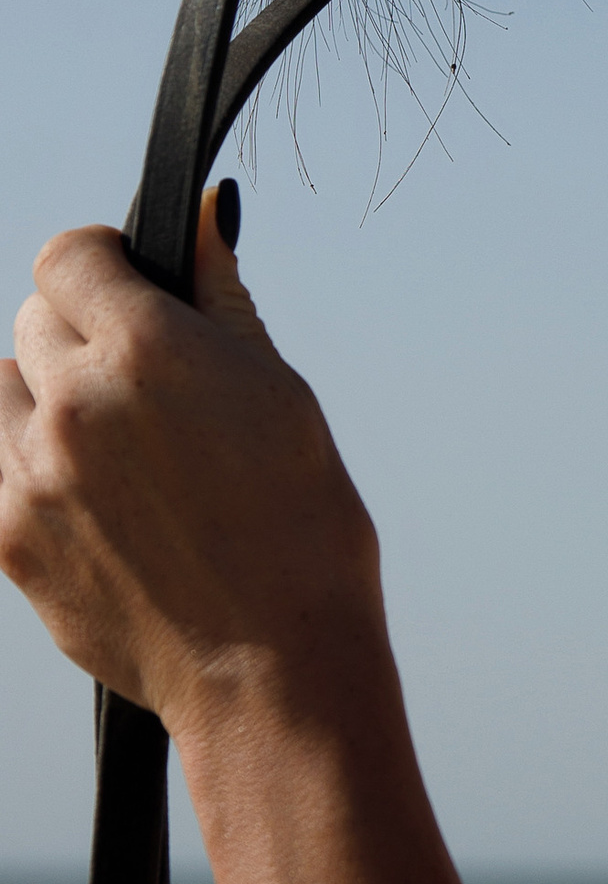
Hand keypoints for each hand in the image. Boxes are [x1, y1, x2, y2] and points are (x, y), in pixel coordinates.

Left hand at [0, 191, 476, 883]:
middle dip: (80, 334)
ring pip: (3, 396)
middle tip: (144, 383)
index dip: (100, 263)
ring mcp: (28, 478)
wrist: (273, 667)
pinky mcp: (8, 542)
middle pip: (31, 322)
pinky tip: (105, 507)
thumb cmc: (302, 527)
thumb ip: (222, 297)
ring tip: (119, 451)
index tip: (126, 285)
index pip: (66, 256)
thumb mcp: (279, 393)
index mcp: (145, 349)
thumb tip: (204, 216)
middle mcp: (70, 404)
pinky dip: (35, 473)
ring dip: (46, 401)